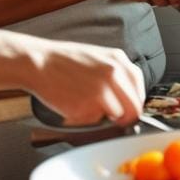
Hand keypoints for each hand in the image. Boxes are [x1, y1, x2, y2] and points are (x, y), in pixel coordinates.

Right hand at [25, 37, 145, 126]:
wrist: (39, 62)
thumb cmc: (65, 61)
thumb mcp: (100, 57)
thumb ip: (118, 74)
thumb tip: (129, 96)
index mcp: (119, 61)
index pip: (140, 91)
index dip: (133, 104)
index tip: (127, 109)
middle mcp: (114, 75)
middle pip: (133, 109)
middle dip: (125, 117)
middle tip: (114, 118)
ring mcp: (101, 91)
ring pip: (116, 117)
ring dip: (104, 117)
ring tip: (87, 104)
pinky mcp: (86, 107)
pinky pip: (94, 121)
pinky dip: (86, 118)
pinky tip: (74, 103)